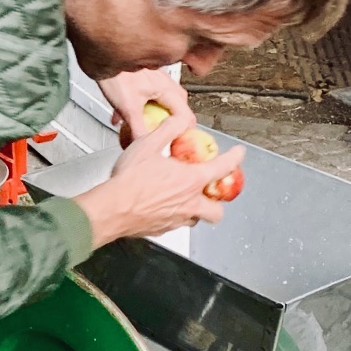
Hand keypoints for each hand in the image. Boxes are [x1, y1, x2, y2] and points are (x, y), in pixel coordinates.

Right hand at [70, 112, 244, 249]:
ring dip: (195, 211)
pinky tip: (162, 208)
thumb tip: (179, 120)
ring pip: (196, 220)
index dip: (234, 158)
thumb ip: (168, 130)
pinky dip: (174, 217)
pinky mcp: (162, 230)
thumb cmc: (129, 180)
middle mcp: (188, 203)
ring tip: (185, 200)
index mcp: (190, 181)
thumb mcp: (148, 144)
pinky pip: (175, 225)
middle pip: (217, 210)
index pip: (222, 168)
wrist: (112, 208)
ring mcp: (176, 220)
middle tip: (211, 193)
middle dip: (217, 203)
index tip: (238, 154)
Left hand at [96, 69, 191, 146]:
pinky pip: (147, 97)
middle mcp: (165, 83)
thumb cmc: (115, 73)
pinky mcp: (143, 77)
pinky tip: (121, 115)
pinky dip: (138, 108)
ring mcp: (155, 79)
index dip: (180, 133)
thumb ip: (139, 130)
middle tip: (158, 136)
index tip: (172, 143)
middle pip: (175, 111)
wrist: (101, 54)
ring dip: (150, 117)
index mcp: (167, 90)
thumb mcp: (128, 108)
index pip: (186, 117)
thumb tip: (144, 146)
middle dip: (165, 126)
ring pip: (160, 103)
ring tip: (136, 126)